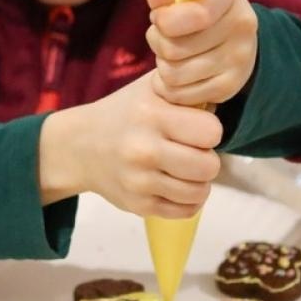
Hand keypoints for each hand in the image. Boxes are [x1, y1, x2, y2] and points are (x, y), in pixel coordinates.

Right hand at [38, 72, 222, 217]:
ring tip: (186, 168)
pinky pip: (185, 211)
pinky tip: (178, 184)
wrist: (80, 146)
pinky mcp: (138, 206)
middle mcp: (144, 150)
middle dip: (207, 158)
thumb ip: (185, 88)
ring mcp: (140, 182)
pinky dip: (188, 200)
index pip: (211, 132)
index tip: (197, 129)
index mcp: (151, 115)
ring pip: (200, 192)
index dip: (210, 131)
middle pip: (209, 167)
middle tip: (194, 151)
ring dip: (199, 181)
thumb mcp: (152, 88)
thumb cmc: (126, 112)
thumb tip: (220, 95)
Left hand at [145, 0, 257, 106]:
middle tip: (163, 38)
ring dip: (161, 65)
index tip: (158, 18)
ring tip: (169, 55)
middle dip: (158, 43)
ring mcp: (238, 61)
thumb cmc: (200, 9)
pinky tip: (176, 73)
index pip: (197, 15)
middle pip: (174, 48)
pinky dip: (168, 86)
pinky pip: (179, 95)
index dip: (164, 20)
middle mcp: (241, 28)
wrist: (233, 38)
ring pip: (173, 74)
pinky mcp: (229, 88)